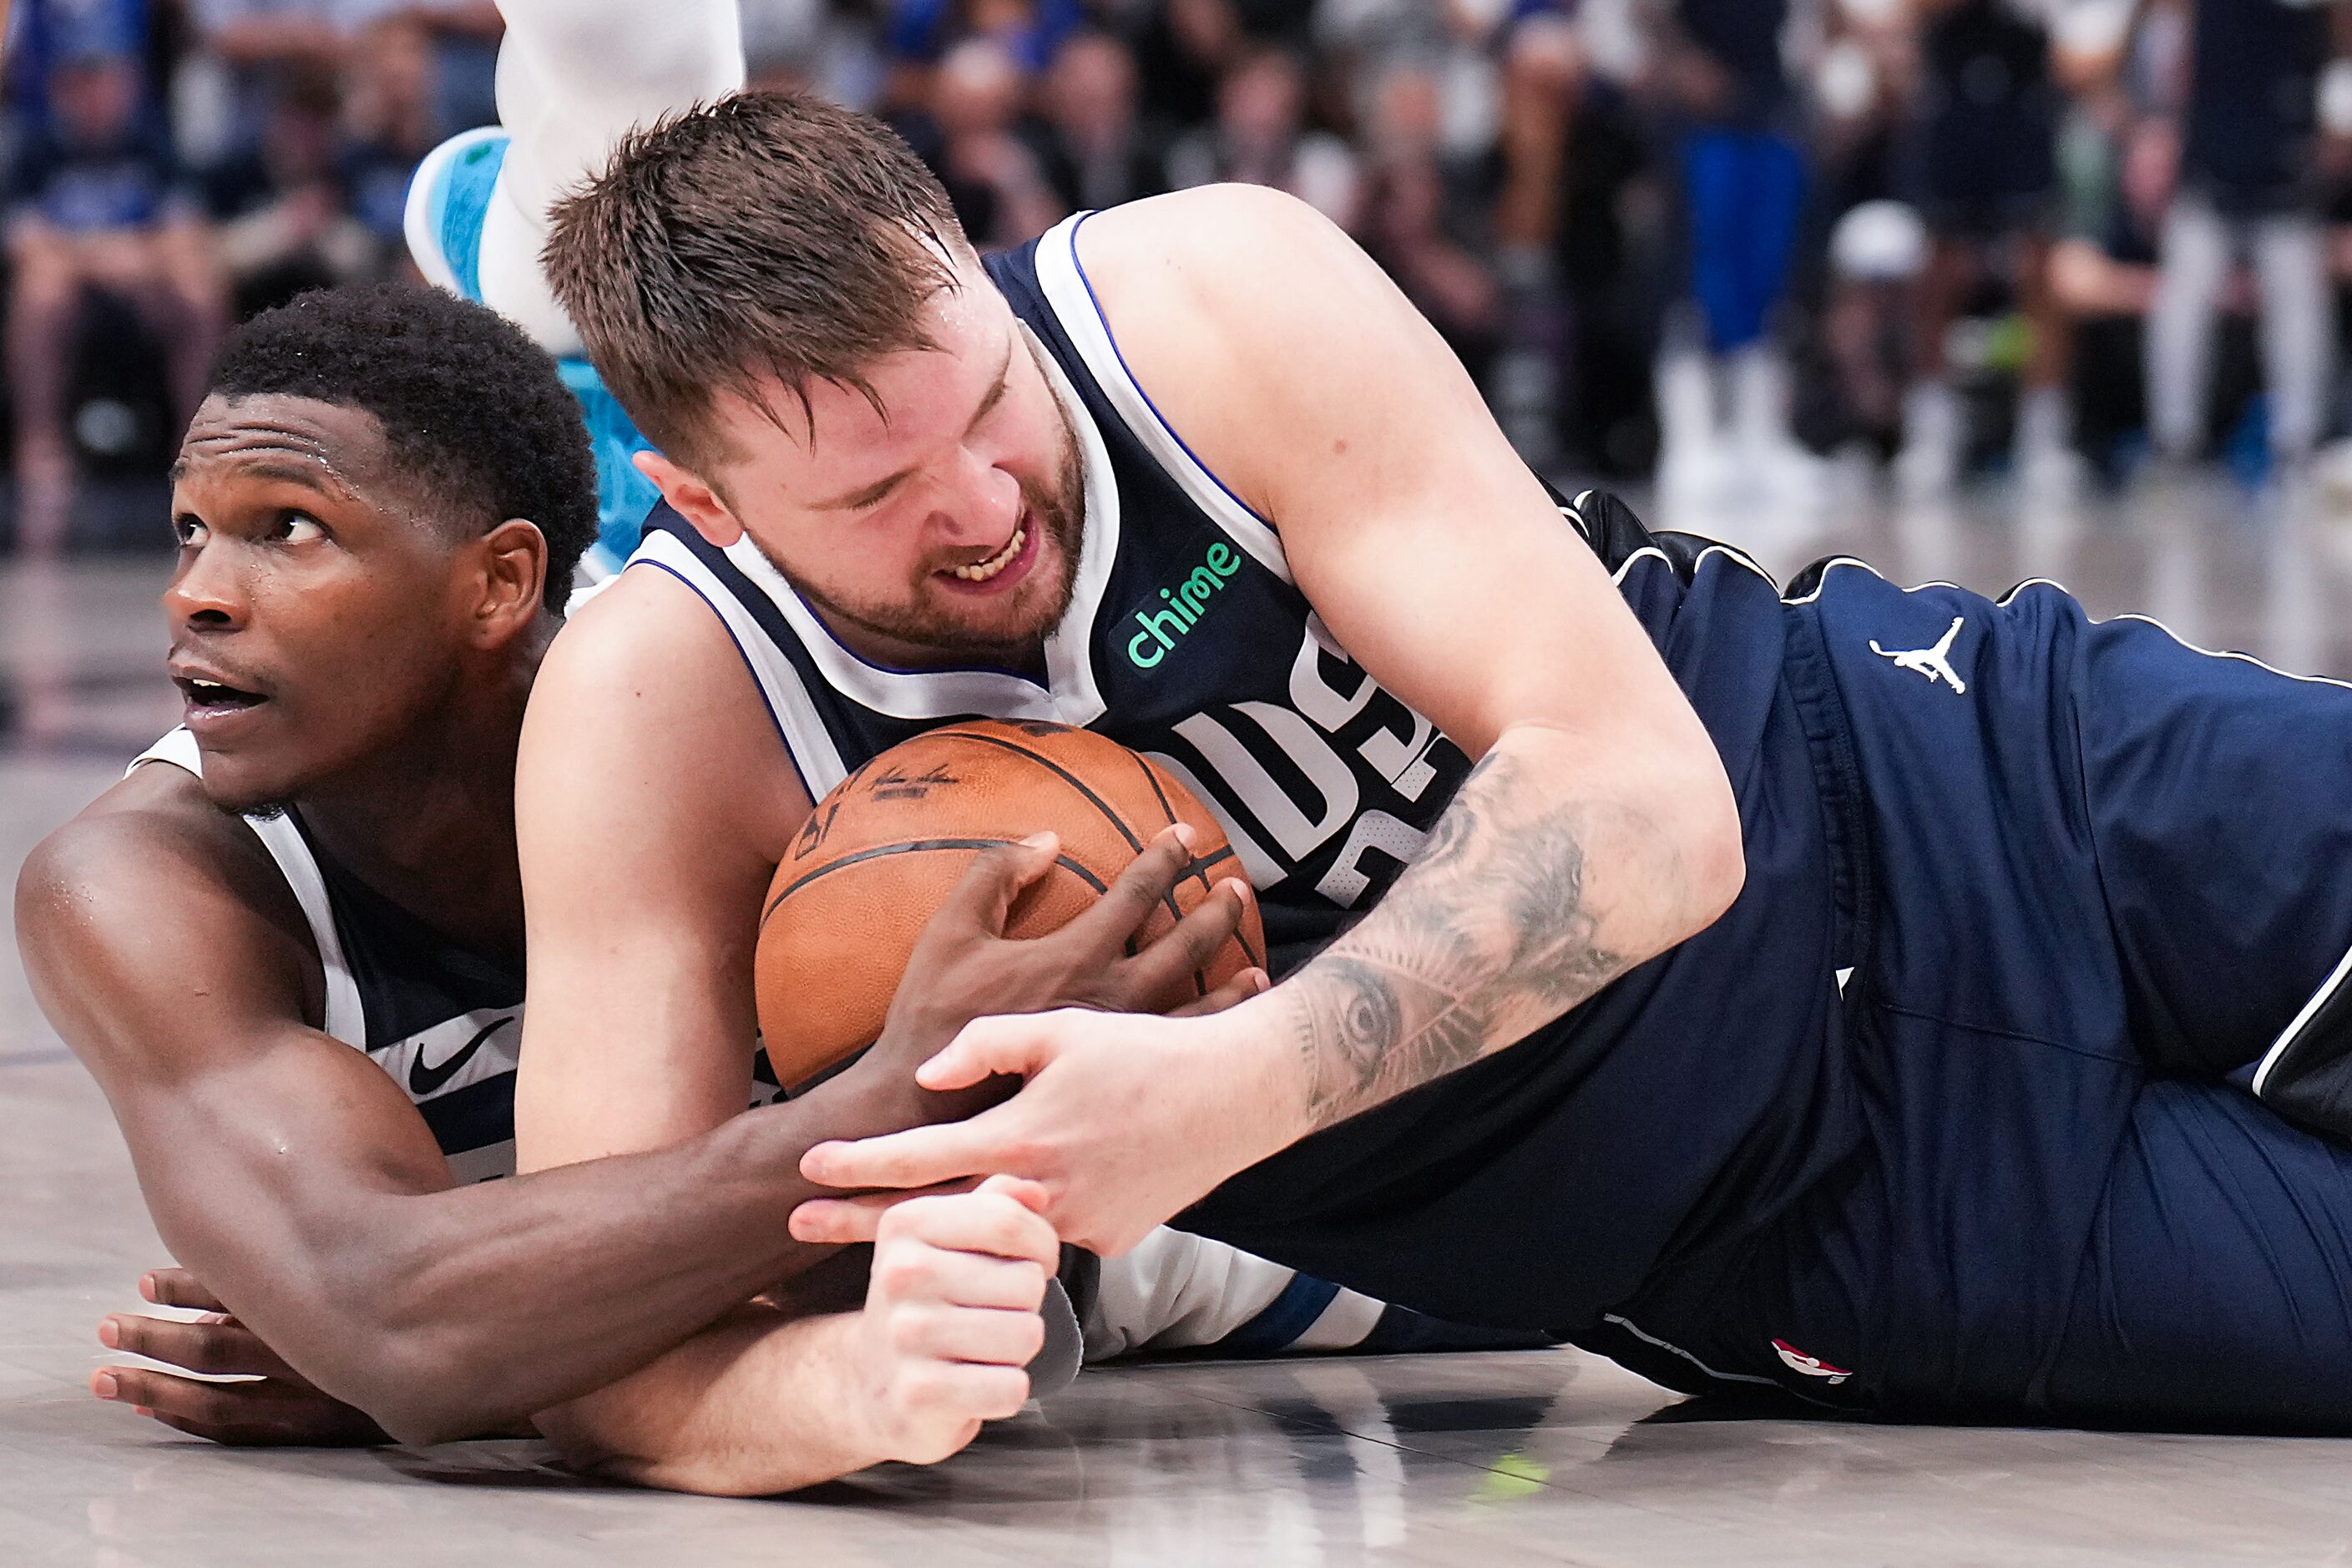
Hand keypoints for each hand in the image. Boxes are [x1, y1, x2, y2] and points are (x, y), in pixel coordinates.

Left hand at [92, 1268, 388, 1446]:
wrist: (462, 1367)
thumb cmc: (414, 1304)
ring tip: (105, 1378)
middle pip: (213, 1346)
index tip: (144, 1280)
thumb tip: (221, 1297)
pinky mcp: (313, 1431)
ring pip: (212, 1399)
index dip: (186, 1286)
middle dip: (153, 1336)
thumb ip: (304, 1277)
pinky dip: (188, 1420)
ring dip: (151, 1387)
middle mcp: (312, 1353)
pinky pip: (237, 1431)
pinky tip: (153, 1408)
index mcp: (323, 1306)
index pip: (239, 1293)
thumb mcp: (375, 1271)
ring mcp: (311, 1398)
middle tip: (107, 1328)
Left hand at [795, 1004, 1290, 1256]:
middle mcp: (1042, 1196)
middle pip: (930, 1220)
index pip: (917, 1163)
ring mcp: (1077, 1227)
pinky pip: (1052, 1228)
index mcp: (1022, 1138)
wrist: (1237, 1097)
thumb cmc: (1147, 1051)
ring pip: (993, 1230)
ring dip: (948, 1225)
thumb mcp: (1062, 1028)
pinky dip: (1031, 1211)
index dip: (855, 1168)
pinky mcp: (1110, 1240)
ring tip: (898, 1216)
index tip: (805, 1173)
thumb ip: (985, 1047)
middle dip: (860, 1224)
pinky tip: (1041, 1184)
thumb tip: (929, 1077)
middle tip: (797, 1226)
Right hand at [832, 825, 1264, 1122]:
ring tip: (1256, 968)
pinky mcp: (1117, 1087)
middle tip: (1236, 887)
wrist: (921, 1112)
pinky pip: (1180, 1057)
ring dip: (1230, 980)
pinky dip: (1211, 1041)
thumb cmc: (931, 1020)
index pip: (1137, 893)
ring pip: (1198, 1006)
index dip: (1164, 858)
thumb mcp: (950, 932)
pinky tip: (1225, 1040)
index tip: (1186, 836)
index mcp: (1076, 956)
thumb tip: (1047, 837)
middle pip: (1185, 945)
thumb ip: (995, 875)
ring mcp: (1120, 1047)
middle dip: (1214, 912)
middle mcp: (1112, 999)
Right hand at [850, 1175, 1059, 1466]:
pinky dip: (1006, 1390)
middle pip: (1026, 1282)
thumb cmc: (930, 1301)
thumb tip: (1037, 1192)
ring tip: (979, 1348)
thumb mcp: (950, 1240)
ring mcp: (905, 1335)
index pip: (1010, 1221)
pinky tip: (974, 1384)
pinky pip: (1010, 1388)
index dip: (1041, 1247)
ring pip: (1026, 1334)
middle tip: (988, 1314)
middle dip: (1025, 1305)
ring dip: (1017, 1350)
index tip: (1025, 1263)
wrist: (871, 1383)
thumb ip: (995, 1205)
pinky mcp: (918, 1394)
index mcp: (907, 1222)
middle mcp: (900, 1273)